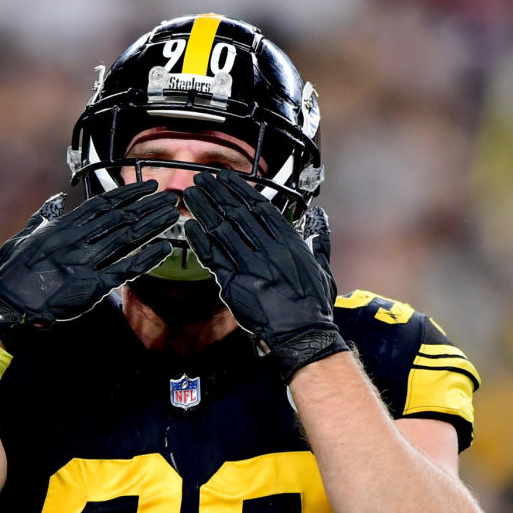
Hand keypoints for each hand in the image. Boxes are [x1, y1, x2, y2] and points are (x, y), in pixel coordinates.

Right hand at [0, 181, 178, 345]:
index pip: (102, 204)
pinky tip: (165, 248)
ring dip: (152, 224)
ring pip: (127, 238)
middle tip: (168, 196)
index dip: (127, 194)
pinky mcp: (92, 286)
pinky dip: (147, 258)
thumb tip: (56, 200)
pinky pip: (126, 269)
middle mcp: (78, 240)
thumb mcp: (23, 237)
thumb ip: (43, 217)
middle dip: (147, 205)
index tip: (146, 187)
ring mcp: (86, 262)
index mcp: (63, 227)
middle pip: (121, 217)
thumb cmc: (11, 273)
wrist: (8, 304)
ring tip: (171, 213)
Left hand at [181, 170, 346, 380]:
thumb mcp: (323, 266)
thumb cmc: (314, 305)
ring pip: (221, 230)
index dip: (239, 190)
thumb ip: (319, 239)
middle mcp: (268, 249)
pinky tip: (189, 227)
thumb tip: (320, 219)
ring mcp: (250, 266)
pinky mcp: (235, 285)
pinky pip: (212, 258)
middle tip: (201, 178)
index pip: (259, 207)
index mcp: (289, 241)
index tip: (226, 178)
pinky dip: (199, 241)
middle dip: (216, 193)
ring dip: (203, 209)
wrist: (303, 334)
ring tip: (190, 194)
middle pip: (236, 212)